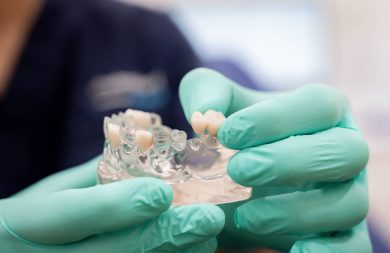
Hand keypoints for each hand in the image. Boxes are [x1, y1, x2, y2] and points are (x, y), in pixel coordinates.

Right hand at [0, 157, 224, 251]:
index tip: (163, 193)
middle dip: (164, 235)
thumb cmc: (26, 223)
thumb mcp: (47, 195)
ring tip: (207, 237)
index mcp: (22, 223)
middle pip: (110, 252)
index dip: (117, 206)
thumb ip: (90, 177)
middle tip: (209, 219)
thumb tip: (141, 149)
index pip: (71, 214)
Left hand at [179, 68, 370, 251]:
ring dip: (296, 211)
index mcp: (324, 111)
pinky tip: (294, 250)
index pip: (318, 104)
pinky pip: (353, 247)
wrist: (245, 177)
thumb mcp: (221, 107)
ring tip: (246, 214)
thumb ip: (206, 93)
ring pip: (350, 204)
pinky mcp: (344, 232)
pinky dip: (326, 252)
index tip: (228, 134)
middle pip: (345, 151)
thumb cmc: (239, 136)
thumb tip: (204, 117)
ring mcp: (350, 192)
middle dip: (288, 162)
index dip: (275, 118)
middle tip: (238, 170)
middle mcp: (345, 148)